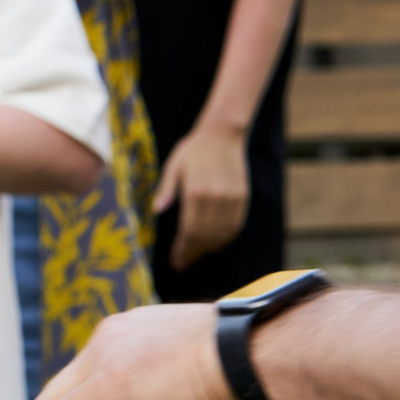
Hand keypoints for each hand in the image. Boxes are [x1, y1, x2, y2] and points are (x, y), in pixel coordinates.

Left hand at [152, 119, 248, 270]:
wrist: (223, 135)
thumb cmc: (193, 150)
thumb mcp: (173, 167)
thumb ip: (166, 190)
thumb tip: (156, 211)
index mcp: (195, 193)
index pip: (189, 231)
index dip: (182, 250)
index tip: (175, 261)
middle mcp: (216, 199)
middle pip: (205, 237)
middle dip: (193, 253)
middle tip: (183, 263)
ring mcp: (232, 200)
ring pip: (222, 234)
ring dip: (209, 249)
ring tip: (196, 256)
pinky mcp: (242, 198)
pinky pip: (235, 226)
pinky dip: (225, 238)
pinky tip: (215, 243)